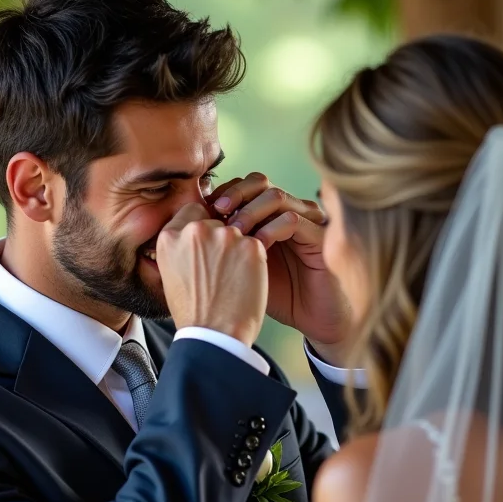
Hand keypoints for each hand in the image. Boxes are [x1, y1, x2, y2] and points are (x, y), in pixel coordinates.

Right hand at [156, 203, 268, 346]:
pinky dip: (254, 260)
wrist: (215, 335)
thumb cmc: (193, 312)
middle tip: (220, 268)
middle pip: (215, 220)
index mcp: (170, 236)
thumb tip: (193, 233)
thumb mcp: (171, 274)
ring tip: (233, 278)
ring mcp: (225, 236)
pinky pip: (256, 243)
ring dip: (237, 249)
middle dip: (220, 239)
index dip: (201, 226)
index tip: (206, 245)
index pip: (191, 212)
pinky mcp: (251, 246)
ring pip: (237, 230)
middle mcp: (195, 230)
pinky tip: (247, 280)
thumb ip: (180, 247)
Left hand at [208, 173, 350, 347]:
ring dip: (251, 211)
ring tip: (233, 231)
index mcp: (268, 214)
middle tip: (216, 212)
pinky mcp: (321, 237)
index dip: (221, 194)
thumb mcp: (240, 269)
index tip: (201, 212)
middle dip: (234, 193)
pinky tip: (256, 246)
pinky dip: (272, 229)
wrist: (311, 319)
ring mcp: (307, 221)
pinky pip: (295, 220)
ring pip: (276, 196)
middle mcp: (288, 211)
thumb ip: (218, 248)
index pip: (242, 186)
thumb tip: (181, 234)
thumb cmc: (275, 295)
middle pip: (259, 182)